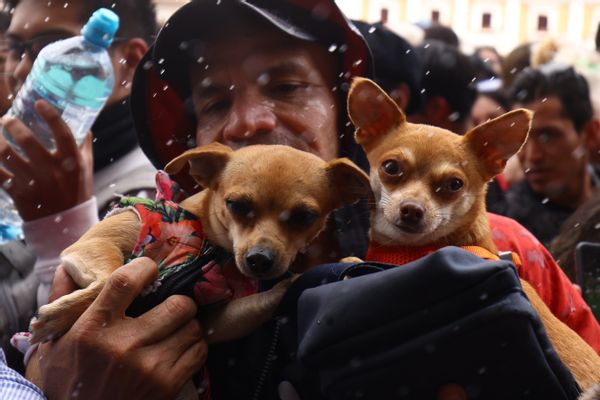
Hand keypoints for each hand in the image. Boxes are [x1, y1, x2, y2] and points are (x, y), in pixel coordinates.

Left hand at [0, 100, 92, 220]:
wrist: (67, 224)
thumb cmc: (77, 192)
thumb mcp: (87, 169)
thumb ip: (83, 146)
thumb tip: (84, 124)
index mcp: (72, 163)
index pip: (63, 133)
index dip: (50, 116)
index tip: (39, 104)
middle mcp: (53, 171)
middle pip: (28, 141)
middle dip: (13, 125)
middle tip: (6, 119)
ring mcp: (34, 183)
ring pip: (7, 156)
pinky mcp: (19, 194)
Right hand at [26, 257, 207, 399]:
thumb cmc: (68, 379)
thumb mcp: (55, 342)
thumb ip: (65, 304)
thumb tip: (72, 264)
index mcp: (92, 328)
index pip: (126, 281)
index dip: (145, 267)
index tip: (150, 270)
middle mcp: (122, 346)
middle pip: (177, 305)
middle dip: (180, 302)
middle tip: (174, 307)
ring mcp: (147, 367)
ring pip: (192, 327)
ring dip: (187, 326)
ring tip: (176, 330)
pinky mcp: (166, 386)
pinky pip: (198, 352)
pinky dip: (194, 347)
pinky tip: (180, 349)